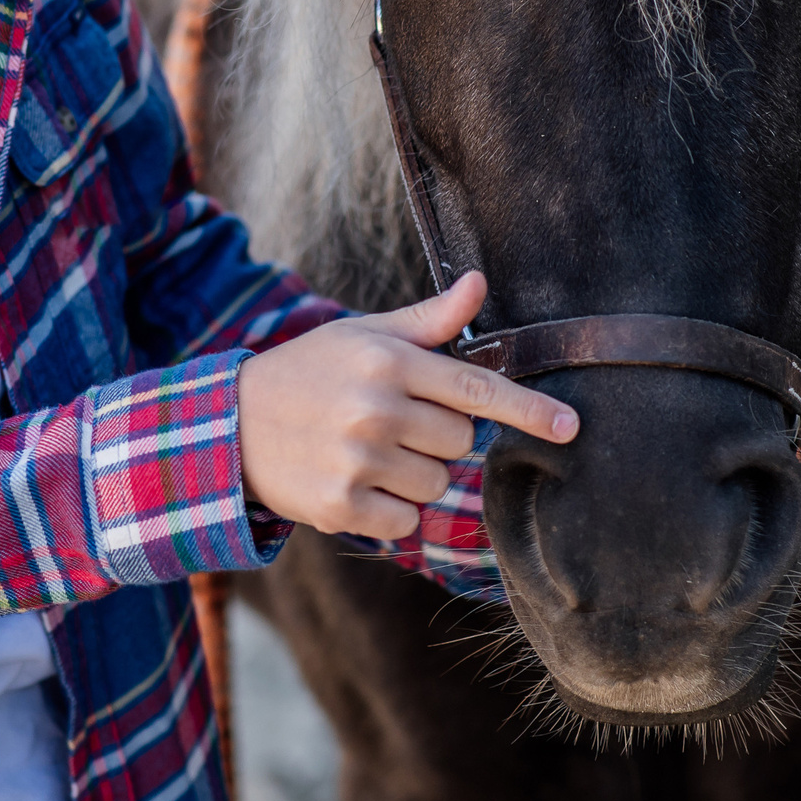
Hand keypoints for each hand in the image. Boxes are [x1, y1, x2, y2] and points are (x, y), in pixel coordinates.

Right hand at [237, 272, 577, 539]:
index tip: (570, 427)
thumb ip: (428, 320)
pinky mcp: (342, 505)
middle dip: (438, 436)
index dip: (528, 410)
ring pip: (436, 483)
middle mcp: (376, 409)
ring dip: (414, 475)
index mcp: (388, 362)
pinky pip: (405, 519)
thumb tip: (479, 282)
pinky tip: (354, 482)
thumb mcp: (363, 335)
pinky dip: (389, 509)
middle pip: (460, 441)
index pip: (476, 388)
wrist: (230, 425)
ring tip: (367, 452)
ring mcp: (358, 460)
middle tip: (391, 423)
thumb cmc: (310, 373)